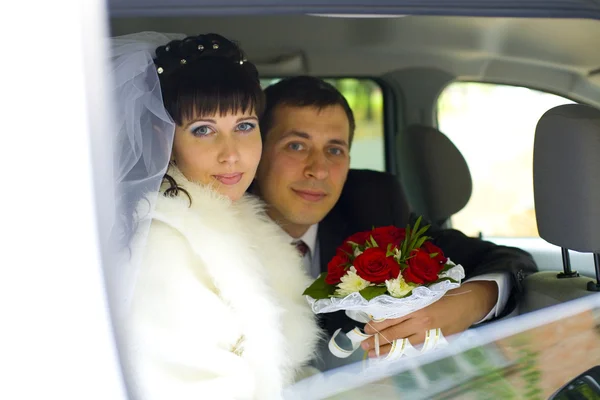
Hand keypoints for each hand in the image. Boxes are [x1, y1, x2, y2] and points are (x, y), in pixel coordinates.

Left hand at [361, 281, 497, 356]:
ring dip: (387, 349)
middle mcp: (421, 321)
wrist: (470, 303)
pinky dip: (403, 352)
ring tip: (373, 354)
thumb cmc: (446, 293)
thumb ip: (409, 300)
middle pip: (395, 332)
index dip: (377, 324)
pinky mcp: (436, 340)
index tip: (365, 328)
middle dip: (377, 340)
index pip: (391, 317)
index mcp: (417, 305)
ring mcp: (429, 333)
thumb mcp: (425, 292)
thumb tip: (388, 306)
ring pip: (403, 344)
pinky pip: (416, 348)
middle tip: (363, 344)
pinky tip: (394, 356)